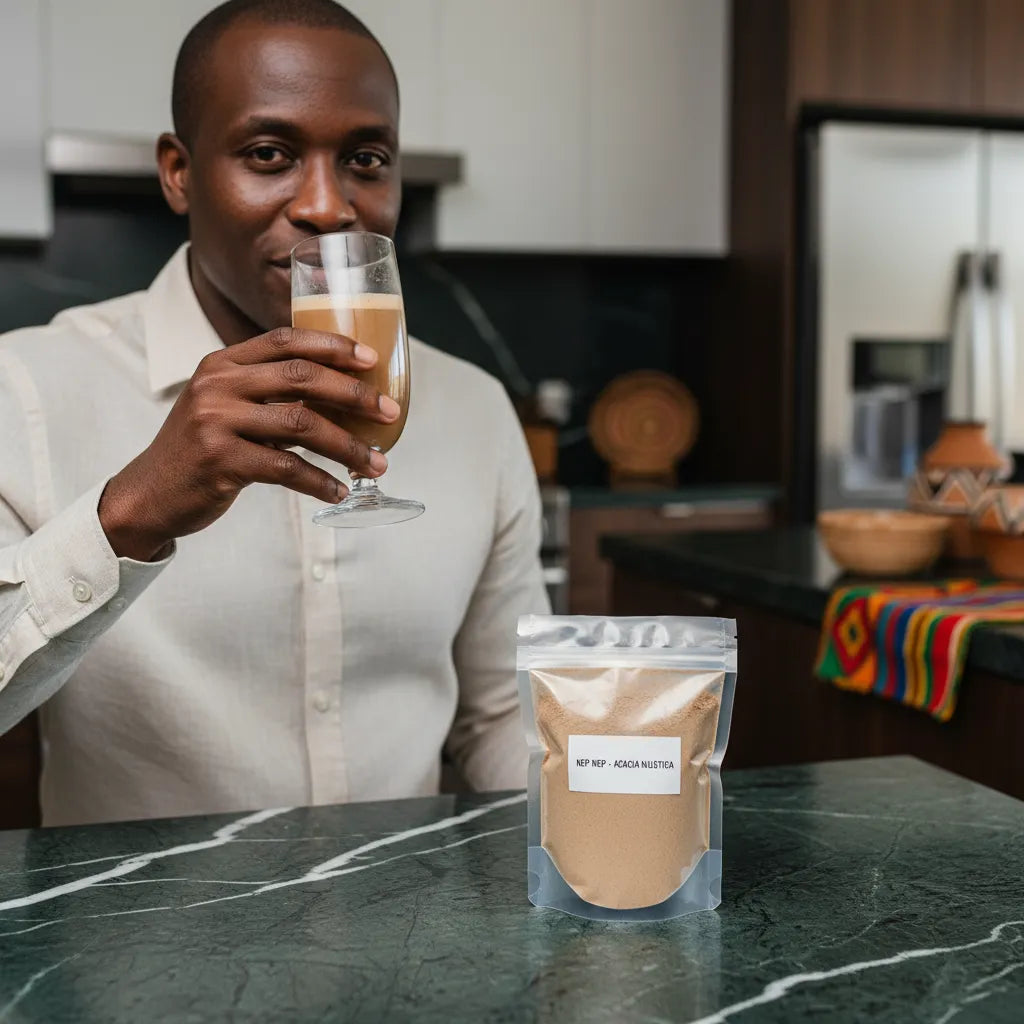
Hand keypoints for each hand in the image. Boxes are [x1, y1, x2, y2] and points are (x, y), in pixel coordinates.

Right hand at [98, 327, 399, 559]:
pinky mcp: (220, 461)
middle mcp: (218, 385)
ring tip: (377, 463)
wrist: (149, 494)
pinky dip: (319, 481)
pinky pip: (286, 468)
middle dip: (354, 394)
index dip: (333, 346)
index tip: (371, 359)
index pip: (286, 340)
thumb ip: (267, 392)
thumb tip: (339, 393)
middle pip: (302, 378)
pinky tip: (339, 490)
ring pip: (302, 425)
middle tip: (389, 412)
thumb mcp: (225, 406)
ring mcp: (216, 421)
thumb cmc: (201, 450)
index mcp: (223, 363)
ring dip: (348, 446)